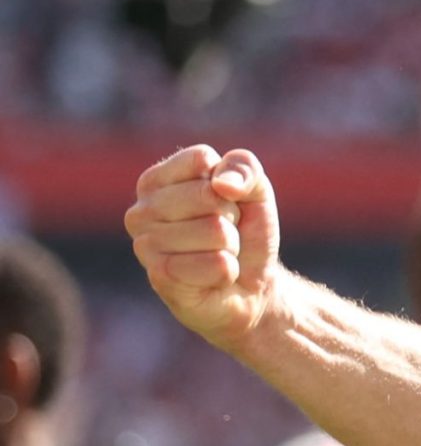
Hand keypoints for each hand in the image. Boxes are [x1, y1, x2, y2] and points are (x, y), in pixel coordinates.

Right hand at [126, 145, 283, 352]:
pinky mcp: (161, 278)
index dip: (229, 182)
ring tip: (218, 255)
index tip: (225, 201)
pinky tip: (215, 277)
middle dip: (232, 218)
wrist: (252, 286)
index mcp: (155, 181)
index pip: (201, 159)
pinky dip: (229, 271)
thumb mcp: (255, 190)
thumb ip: (244, 168)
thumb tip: (221, 184)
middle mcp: (140, 212)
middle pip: (210, 196)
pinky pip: (218, 264)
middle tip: (225, 234)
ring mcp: (145, 246)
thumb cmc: (245, 232)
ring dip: (231, 247)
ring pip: (216, 232)